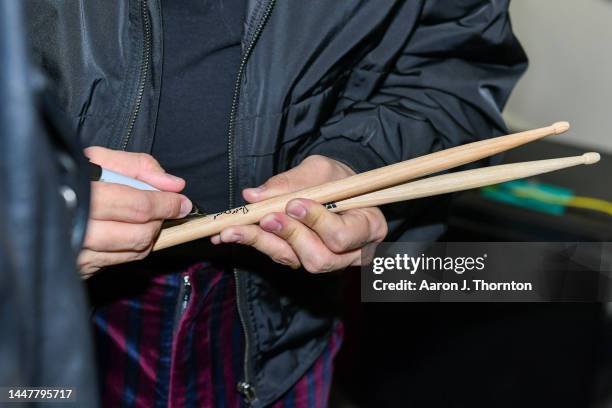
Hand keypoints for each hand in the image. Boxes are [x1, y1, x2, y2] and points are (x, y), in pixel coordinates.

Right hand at [78, 147, 191, 274]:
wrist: (34, 199)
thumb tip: (175, 185)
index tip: (182, 202)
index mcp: (85, 196)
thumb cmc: (69, 175)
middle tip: (163, 209)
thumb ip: (140, 167)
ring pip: (134, 251)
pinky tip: (126, 231)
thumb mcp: (100, 159)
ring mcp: (79, 253)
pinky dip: (133, 247)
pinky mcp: (79, 268)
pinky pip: (120, 262)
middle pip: (140, 233)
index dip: (167, 205)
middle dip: (160, 220)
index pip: (139, 206)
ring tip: (143, 218)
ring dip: (149, 235)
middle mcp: (80, 228)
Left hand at [211, 155, 387, 272]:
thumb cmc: (336, 177)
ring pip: (295, 261)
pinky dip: (257, 243)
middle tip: (264, 217)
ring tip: (235, 229)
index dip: (317, 223)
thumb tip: (255, 195)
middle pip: (319, 258)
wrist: (335, 186)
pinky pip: (280, 256)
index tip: (294, 204)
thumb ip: (292, 182)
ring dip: (264, 242)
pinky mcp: (304, 260)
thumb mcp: (320, 170)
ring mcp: (328, 261)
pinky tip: (233, 233)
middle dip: (289, 236)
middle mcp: (351, 252)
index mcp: (368, 227)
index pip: (342, 236)